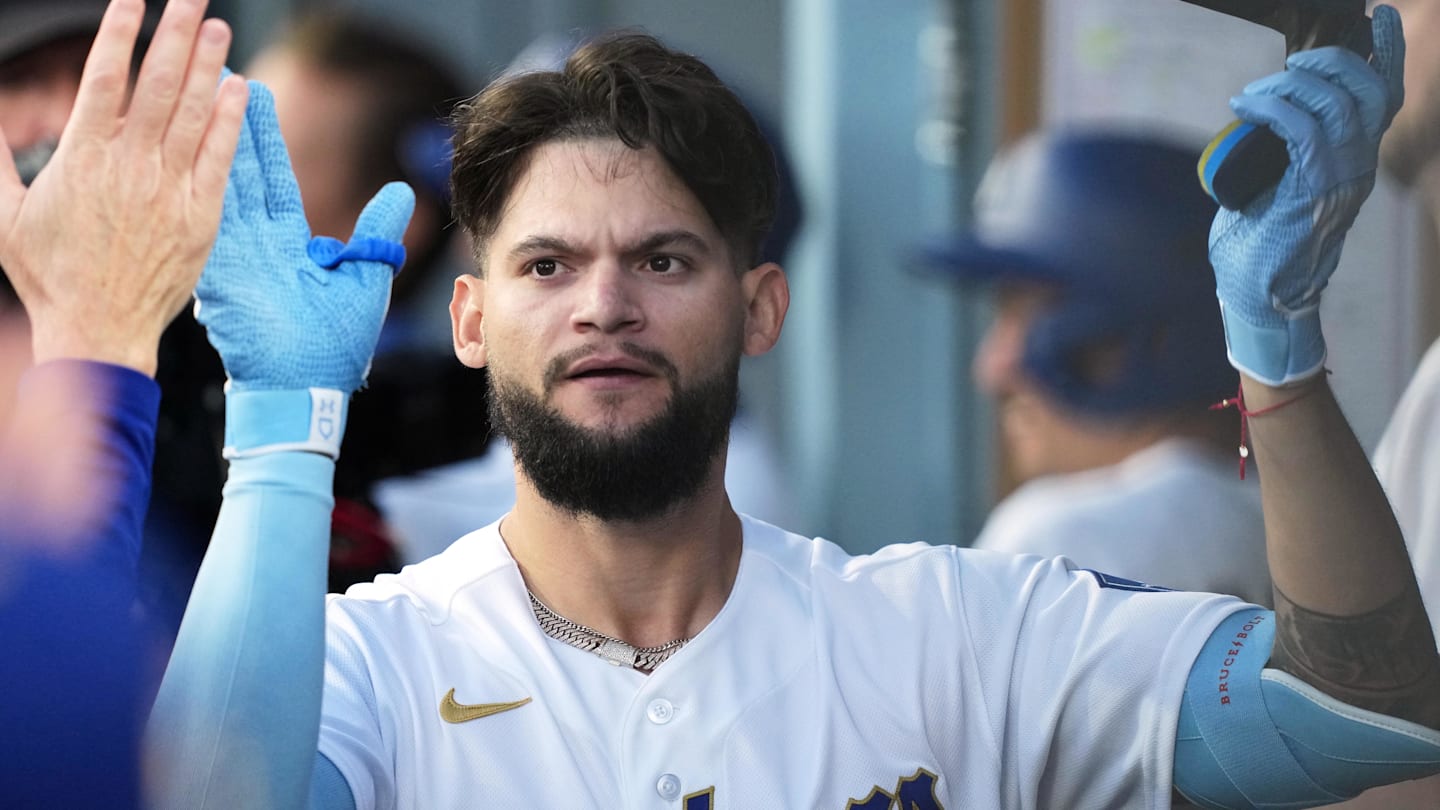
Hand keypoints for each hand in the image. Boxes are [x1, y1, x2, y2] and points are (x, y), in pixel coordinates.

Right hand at [0, 0, 246, 376]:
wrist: (99, 329)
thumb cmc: (49, 275)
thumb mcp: (6, 213)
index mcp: (82, 159)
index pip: (105, 79)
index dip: (120, 33)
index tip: (132, 0)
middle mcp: (130, 167)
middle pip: (159, 84)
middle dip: (176, 34)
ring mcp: (169, 190)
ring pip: (192, 113)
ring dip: (207, 65)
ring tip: (218, 26)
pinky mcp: (201, 216)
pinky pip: (218, 157)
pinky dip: (228, 120)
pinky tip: (238, 88)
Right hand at [194, 81, 412, 394]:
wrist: (306, 392)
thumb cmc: (334, 349)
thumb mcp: (364, 280)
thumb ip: (376, 234)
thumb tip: (401, 191)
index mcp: (286, 247)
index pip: (272, 180)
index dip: (262, 138)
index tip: (252, 95)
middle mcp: (255, 246)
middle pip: (240, 171)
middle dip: (228, 124)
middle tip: (217, 74)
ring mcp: (232, 259)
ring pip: (218, 186)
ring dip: (208, 141)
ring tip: (200, 94)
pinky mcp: (217, 277)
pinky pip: (204, 224)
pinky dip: (198, 187)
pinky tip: (188, 146)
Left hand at [1208, 5, 1403, 386]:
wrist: (1259, 300)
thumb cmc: (1262, 248)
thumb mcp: (1280, 188)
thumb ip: (1287, 156)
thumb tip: (1262, 124)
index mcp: (1356, 162)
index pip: (1385, 97)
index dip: (1386, 53)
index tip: (1378, 16)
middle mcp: (1359, 166)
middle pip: (1367, 89)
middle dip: (1331, 59)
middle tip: (1289, 64)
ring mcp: (1340, 179)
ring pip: (1336, 103)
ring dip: (1291, 83)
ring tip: (1255, 91)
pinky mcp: (1311, 189)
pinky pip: (1300, 128)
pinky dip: (1271, 106)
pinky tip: (1246, 106)